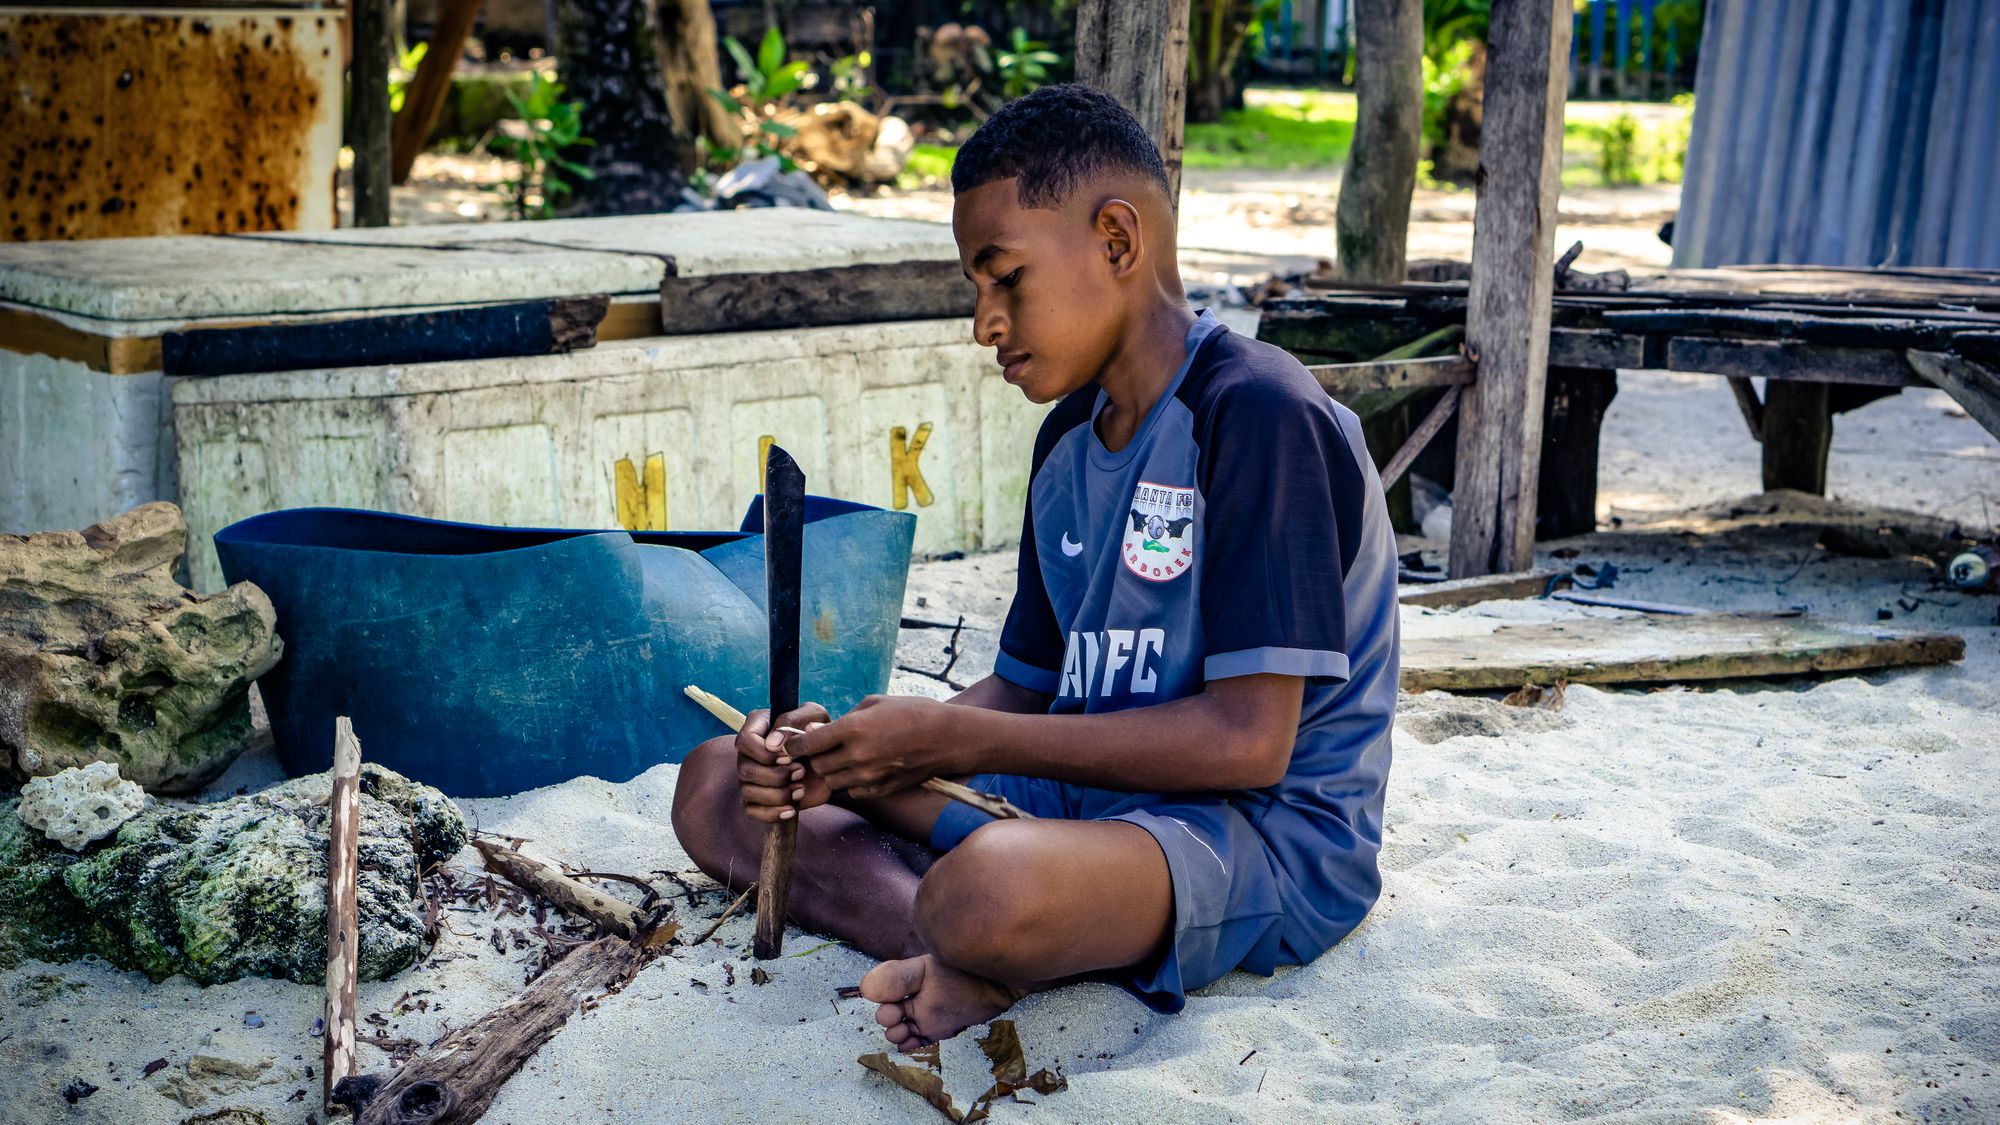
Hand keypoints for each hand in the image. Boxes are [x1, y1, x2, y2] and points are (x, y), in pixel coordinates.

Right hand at [733, 703, 833, 822]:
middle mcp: (749, 753)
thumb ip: (792, 721)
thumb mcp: (813, 716)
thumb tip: (773, 743)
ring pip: (747, 791)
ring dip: (777, 794)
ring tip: (801, 789)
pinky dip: (772, 813)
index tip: (788, 756)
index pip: (744, 741)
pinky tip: (791, 809)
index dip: (764, 753)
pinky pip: (752, 810)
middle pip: (745, 769)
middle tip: (800, 772)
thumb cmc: (818, 733)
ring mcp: (752, 777)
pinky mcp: (759, 797)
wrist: (831, 761)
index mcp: (757, 728)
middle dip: (775, 776)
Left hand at [787, 695, 956, 798]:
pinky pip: (852, 791)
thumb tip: (817, 730)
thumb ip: (843, 718)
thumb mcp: (875, 703)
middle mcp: (858, 755)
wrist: (947, 738)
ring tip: (844, 757)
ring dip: (832, 770)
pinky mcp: (880, 789)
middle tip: (822, 748)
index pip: (808, 742)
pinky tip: (863, 768)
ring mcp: (869, 776)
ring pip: (832, 781)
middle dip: (815, 757)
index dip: (793, 744)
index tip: (789, 744)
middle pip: (817, 765)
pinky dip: (851, 782)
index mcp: (854, 728)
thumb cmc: (912, 712)